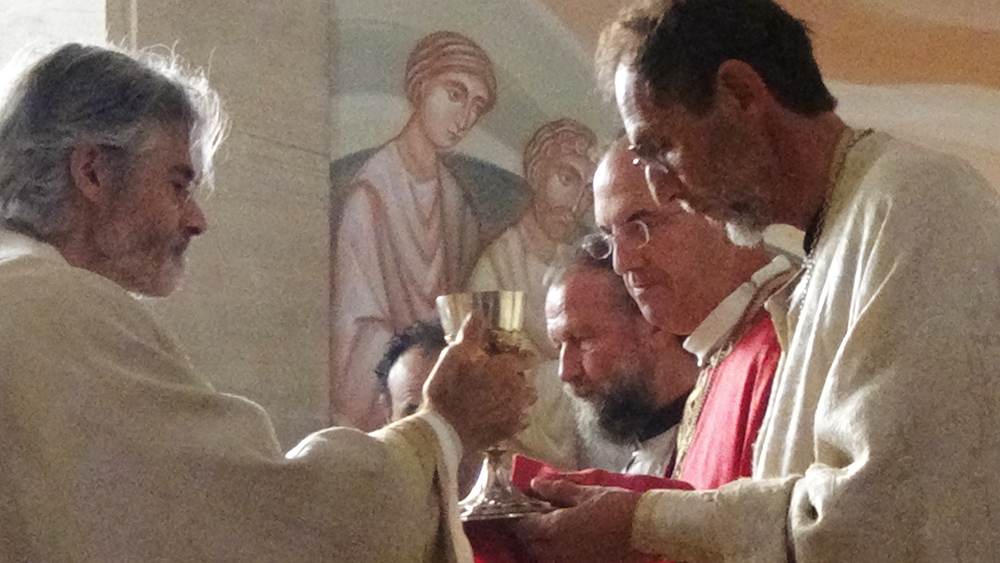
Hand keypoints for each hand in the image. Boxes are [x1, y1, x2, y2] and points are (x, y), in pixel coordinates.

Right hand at [422, 313, 534, 452]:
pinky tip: (499, 417)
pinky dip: (514, 417)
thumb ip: (470, 333)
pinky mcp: (512, 430)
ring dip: (518, 398)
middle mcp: (519, 388)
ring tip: (501, 400)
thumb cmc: (448, 388)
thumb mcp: (454, 355)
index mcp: (507, 367)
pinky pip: (522, 420)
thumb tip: (478, 313)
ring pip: (527, 401)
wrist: (444, 429)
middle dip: (517, 380)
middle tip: (499, 381)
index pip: (527, 358)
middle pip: (528, 380)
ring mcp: (517, 411)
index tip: (507, 360)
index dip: (518, 358)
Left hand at [516, 479, 650, 562]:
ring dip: (539, 543)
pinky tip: (563, 542)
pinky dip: (554, 552)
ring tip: (547, 529)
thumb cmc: (616, 506)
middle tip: (532, 516)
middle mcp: (554, 552)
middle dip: (526, 531)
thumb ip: (557, 490)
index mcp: (552, 530)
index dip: (517, 516)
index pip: (521, 526)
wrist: (645, 529)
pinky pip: (558, 560)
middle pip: (528, 544)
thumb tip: (534, 485)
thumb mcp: (586, 493)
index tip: (520, 507)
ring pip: (541, 556)